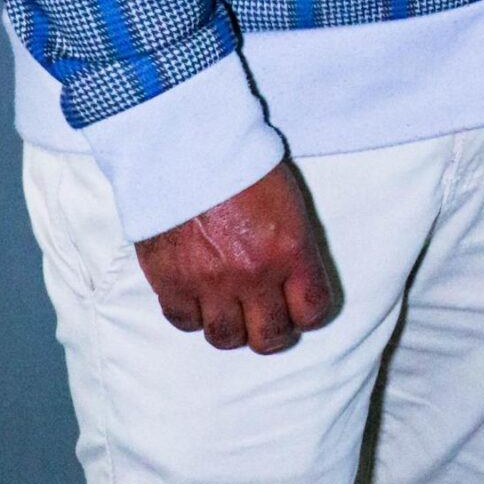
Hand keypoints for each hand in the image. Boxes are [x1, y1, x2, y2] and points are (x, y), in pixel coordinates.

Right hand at [134, 160, 333, 352]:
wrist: (186, 146)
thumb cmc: (241, 164)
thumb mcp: (288, 202)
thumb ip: (293, 248)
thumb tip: (293, 281)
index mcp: (289, 250)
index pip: (312, 310)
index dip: (308, 314)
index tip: (301, 310)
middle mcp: (253, 274)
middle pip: (269, 337)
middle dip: (274, 334)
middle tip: (269, 323)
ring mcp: (209, 282)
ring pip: (226, 337)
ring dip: (233, 330)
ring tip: (232, 315)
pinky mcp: (170, 281)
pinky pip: (185, 322)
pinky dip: (193, 316)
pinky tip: (198, 300)